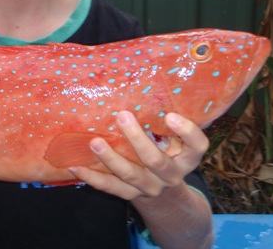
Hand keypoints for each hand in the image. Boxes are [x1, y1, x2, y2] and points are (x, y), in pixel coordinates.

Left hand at [69, 111, 208, 199]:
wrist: (164, 194)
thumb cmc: (166, 150)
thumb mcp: (173, 138)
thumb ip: (162, 119)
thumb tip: (138, 77)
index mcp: (187, 157)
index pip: (197, 146)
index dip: (187, 132)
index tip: (170, 115)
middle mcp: (171, 175)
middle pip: (156, 161)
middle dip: (138, 139)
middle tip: (122, 115)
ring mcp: (151, 187)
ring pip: (131, 175)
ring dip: (110, 158)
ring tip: (94, 142)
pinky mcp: (131, 195)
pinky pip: (110, 187)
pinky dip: (92, 177)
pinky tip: (75, 166)